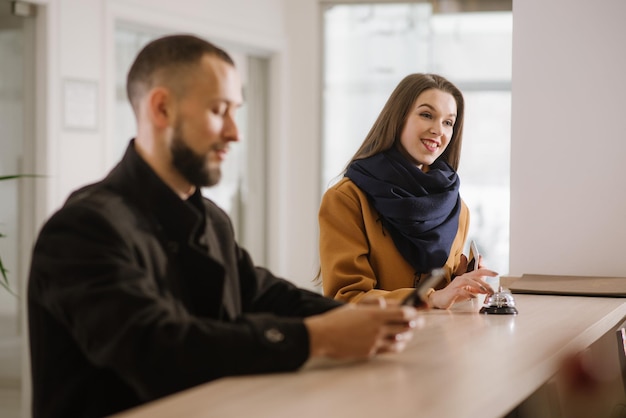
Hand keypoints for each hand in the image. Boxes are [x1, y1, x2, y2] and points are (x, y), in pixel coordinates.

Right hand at [304, 302, 420, 359]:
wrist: (323, 336)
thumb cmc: (337, 319)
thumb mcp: (356, 306)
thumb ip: (373, 304)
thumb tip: (388, 304)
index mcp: (374, 314)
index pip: (403, 313)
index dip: (413, 313)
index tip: (416, 311)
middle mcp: (377, 329)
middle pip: (405, 327)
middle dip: (415, 324)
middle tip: (419, 322)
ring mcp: (374, 342)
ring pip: (400, 340)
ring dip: (407, 335)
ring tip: (409, 331)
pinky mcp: (370, 352)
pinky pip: (389, 349)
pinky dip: (397, 345)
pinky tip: (398, 342)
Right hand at [428, 268, 496, 308]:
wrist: (441, 299)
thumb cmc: (454, 294)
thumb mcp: (468, 291)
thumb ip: (477, 289)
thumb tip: (486, 290)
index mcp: (466, 277)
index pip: (478, 271)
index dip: (487, 271)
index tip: (496, 273)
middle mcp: (461, 278)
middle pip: (475, 276)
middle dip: (484, 283)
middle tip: (491, 290)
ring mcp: (456, 284)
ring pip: (468, 280)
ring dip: (477, 285)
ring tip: (483, 291)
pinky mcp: (452, 291)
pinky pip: (460, 290)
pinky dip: (467, 293)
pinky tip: (472, 297)